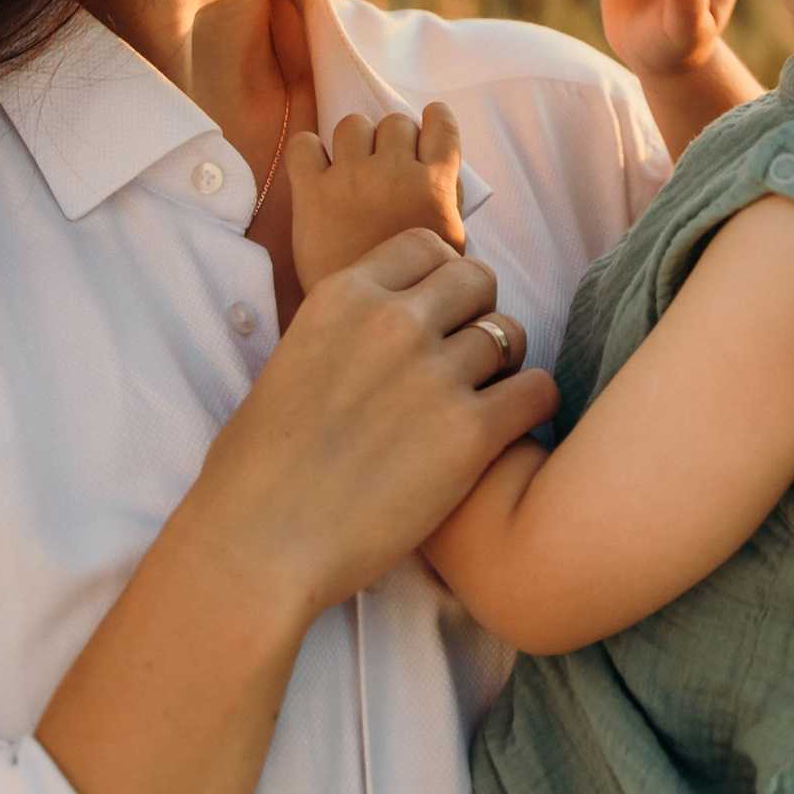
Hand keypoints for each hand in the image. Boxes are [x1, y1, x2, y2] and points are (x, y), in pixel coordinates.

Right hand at [38, 230, 547, 793]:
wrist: (258, 546)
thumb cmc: (256, 471)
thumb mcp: (289, 362)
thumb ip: (344, 332)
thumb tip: (378, 325)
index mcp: (342, 297)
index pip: (427, 247)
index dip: (442, 280)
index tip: (438, 315)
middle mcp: (392, 322)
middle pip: (480, 280)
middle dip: (479, 314)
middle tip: (466, 360)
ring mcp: (433, 375)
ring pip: (512, 336)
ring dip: (504, 367)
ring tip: (482, 404)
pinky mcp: (468, 433)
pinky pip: (537, 392)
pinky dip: (532, 409)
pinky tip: (507, 433)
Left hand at [286, 105, 467, 286]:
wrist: (361, 319)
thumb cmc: (411, 283)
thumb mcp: (451, 243)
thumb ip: (449, 198)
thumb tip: (438, 163)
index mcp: (434, 185)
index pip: (440, 122)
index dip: (433, 119)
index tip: (425, 128)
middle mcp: (394, 173)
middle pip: (394, 122)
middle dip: (391, 139)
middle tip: (386, 166)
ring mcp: (351, 179)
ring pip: (353, 124)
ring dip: (355, 140)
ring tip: (353, 167)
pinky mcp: (312, 191)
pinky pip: (305, 144)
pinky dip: (309, 151)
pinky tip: (318, 169)